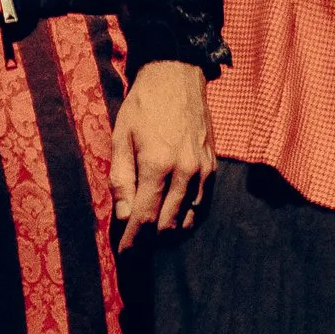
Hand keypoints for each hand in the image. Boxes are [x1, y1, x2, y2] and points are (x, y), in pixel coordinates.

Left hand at [110, 60, 215, 252]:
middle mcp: (185, 172)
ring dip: (169, 232)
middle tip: (134, 245)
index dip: (133, 242)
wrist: (176, 76)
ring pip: (188, 221)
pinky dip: (187, 217)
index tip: (124, 257)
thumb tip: (123, 217)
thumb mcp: (120, 138)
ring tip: (151, 232)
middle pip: (168, 225)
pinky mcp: (213, 169)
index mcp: (158, 164)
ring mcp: (203, 172)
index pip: (144, 218)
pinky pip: (202, 207)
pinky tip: (173, 216)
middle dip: (149, 240)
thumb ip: (121, 179)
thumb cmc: (143, 107)